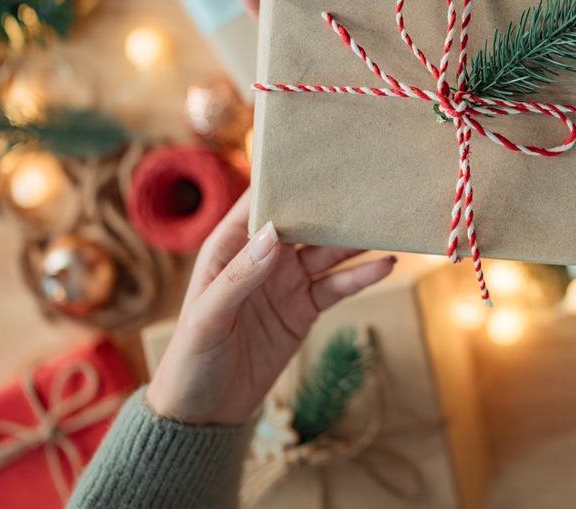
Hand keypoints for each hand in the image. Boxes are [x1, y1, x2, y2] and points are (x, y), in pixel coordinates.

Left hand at [146, 193, 394, 424]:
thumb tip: (274, 233)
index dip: (286, 182)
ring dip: (354, 239)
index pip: (260, 204)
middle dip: (331, 206)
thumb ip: (240, 275)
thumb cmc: (190, 360)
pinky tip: (385, 264)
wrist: (204, 413)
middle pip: (303, 223)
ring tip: (385, 224)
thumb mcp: (208, 318)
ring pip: (327, 251)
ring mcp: (286, 283)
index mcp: (229, 249)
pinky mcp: (305, 309)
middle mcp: (262, 259)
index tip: (318, 161)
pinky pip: (338, 285)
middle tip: (366, 188)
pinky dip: (362, 275)